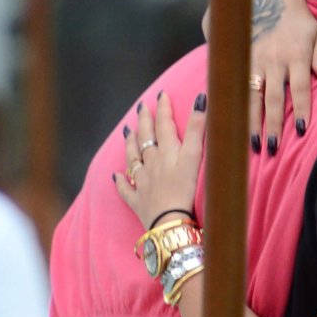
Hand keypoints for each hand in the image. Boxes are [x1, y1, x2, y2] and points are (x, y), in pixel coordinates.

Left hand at [114, 91, 205, 230]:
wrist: (169, 221)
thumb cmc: (184, 190)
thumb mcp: (194, 156)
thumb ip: (197, 128)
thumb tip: (200, 100)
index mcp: (166, 152)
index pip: (164, 125)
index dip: (163, 109)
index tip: (162, 95)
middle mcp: (152, 164)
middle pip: (146, 139)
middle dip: (144, 121)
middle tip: (142, 108)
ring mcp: (142, 182)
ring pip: (133, 159)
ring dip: (131, 144)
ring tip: (127, 132)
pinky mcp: (138, 201)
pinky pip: (126, 189)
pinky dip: (120, 182)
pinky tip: (116, 177)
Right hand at [205, 0, 316, 153]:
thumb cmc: (295, 18)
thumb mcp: (316, 30)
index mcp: (296, 55)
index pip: (300, 88)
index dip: (301, 110)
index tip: (302, 131)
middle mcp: (274, 61)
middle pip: (274, 98)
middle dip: (273, 125)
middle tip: (273, 149)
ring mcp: (253, 60)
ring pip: (252, 96)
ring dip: (252, 122)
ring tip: (253, 144)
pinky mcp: (237, 59)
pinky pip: (236, 87)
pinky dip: (234, 106)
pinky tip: (230, 124)